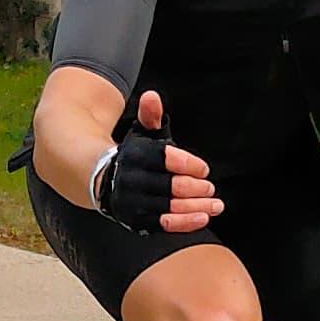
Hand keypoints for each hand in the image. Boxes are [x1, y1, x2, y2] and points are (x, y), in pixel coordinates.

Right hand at [103, 88, 217, 236]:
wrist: (103, 181)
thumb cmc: (134, 156)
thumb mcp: (141, 133)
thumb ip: (151, 116)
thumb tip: (152, 96)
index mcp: (132, 156)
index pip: (164, 159)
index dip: (187, 164)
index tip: (204, 169)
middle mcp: (129, 181)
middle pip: (169, 186)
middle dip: (195, 187)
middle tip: (210, 187)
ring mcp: (131, 204)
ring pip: (168, 207)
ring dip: (196, 207)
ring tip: (216, 204)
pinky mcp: (135, 221)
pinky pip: (163, 224)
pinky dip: (184, 223)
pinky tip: (202, 218)